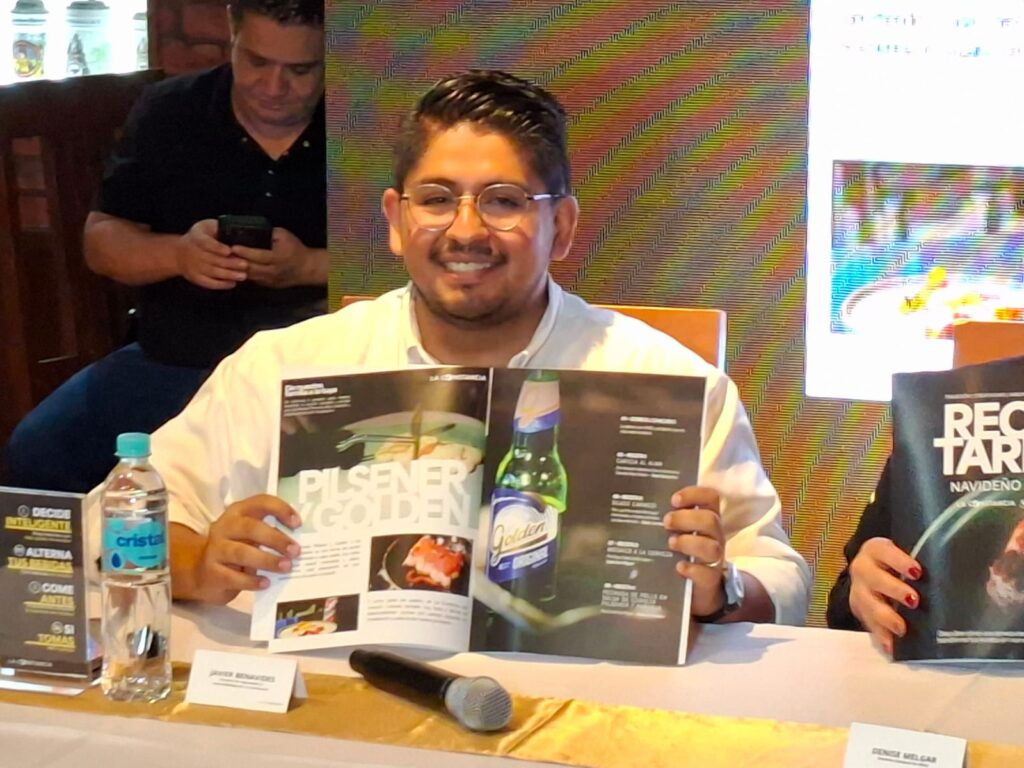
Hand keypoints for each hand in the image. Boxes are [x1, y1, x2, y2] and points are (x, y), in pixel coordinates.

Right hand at [175, 219, 248, 288]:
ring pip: (212, 272)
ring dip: (228, 274)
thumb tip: (234, 231)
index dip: (217, 247)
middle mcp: (193, 252)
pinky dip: (221, 284)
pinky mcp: (195, 278)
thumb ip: (218, 227)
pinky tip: (232, 283)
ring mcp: (194, 267)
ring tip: (243, 275)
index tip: (229, 251)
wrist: (179, 252)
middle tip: (244, 264)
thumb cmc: (201, 237)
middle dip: (230, 263)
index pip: (205, 242)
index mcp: (197, 237)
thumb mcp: (206, 226)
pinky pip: (208, 283)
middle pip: (212, 259)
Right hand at [190, 494, 300, 603]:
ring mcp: (215, 550)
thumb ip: (269, 534)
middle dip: (276, 539)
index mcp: (238, 512)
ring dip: (267, 560)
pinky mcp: (211, 572)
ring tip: (286, 567)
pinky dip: (251, 580)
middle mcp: (224, 527)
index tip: (297, 523)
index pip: (260, 502)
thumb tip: (297, 544)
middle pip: (251, 528)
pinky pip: (233, 577)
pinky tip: (266, 583)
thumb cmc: (236, 551)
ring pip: (242, 553)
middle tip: (295, 551)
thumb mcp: (250, 537)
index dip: (280, 509)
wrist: (202, 573)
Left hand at [232, 227, 322, 287]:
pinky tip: (234, 267)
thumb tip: (251, 230)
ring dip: (236, 269)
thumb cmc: (295, 249)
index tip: (233, 246)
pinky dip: (242, 273)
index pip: (259, 255)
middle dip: (236, 261)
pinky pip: (252, 279)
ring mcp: (269, 280)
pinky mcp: (266, 285)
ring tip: (225, 260)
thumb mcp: (284, 236)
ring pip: (249, 275)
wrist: (306, 268)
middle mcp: (272, 271)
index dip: (245, 252)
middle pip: (250, 267)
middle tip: (222, 254)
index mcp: (278, 257)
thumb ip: (268, 233)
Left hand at [663, 486, 727, 617]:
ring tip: (671, 543)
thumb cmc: (683, 551)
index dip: (694, 495)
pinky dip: (692, 569)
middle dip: (686, 518)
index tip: (673, 500)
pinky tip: (679, 567)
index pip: (710, 498)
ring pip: (712, 547)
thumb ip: (669, 518)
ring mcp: (714, 558)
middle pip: (710, 520)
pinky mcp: (710, 579)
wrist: (697, 588)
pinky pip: (706, 573)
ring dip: (689, 542)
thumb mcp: (679, 532)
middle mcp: (714, 536)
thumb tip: (638, 505)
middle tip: (666, 522)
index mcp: (707, 518)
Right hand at [849, 537, 920, 654]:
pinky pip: (869, 624)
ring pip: (867, 603)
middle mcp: (863, 568)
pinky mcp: (860, 610)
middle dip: (893, 589)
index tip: (917, 572)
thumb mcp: (909, 552)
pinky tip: (892, 646)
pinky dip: (881, 636)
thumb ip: (931, 557)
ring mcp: (859, 590)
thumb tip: (972, 570)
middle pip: (874, 578)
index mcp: (876, 549)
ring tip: (902, 628)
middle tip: (914, 601)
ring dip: (885, 616)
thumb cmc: (899, 562)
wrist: (874, 570)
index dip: (899, 561)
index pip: (883, 551)